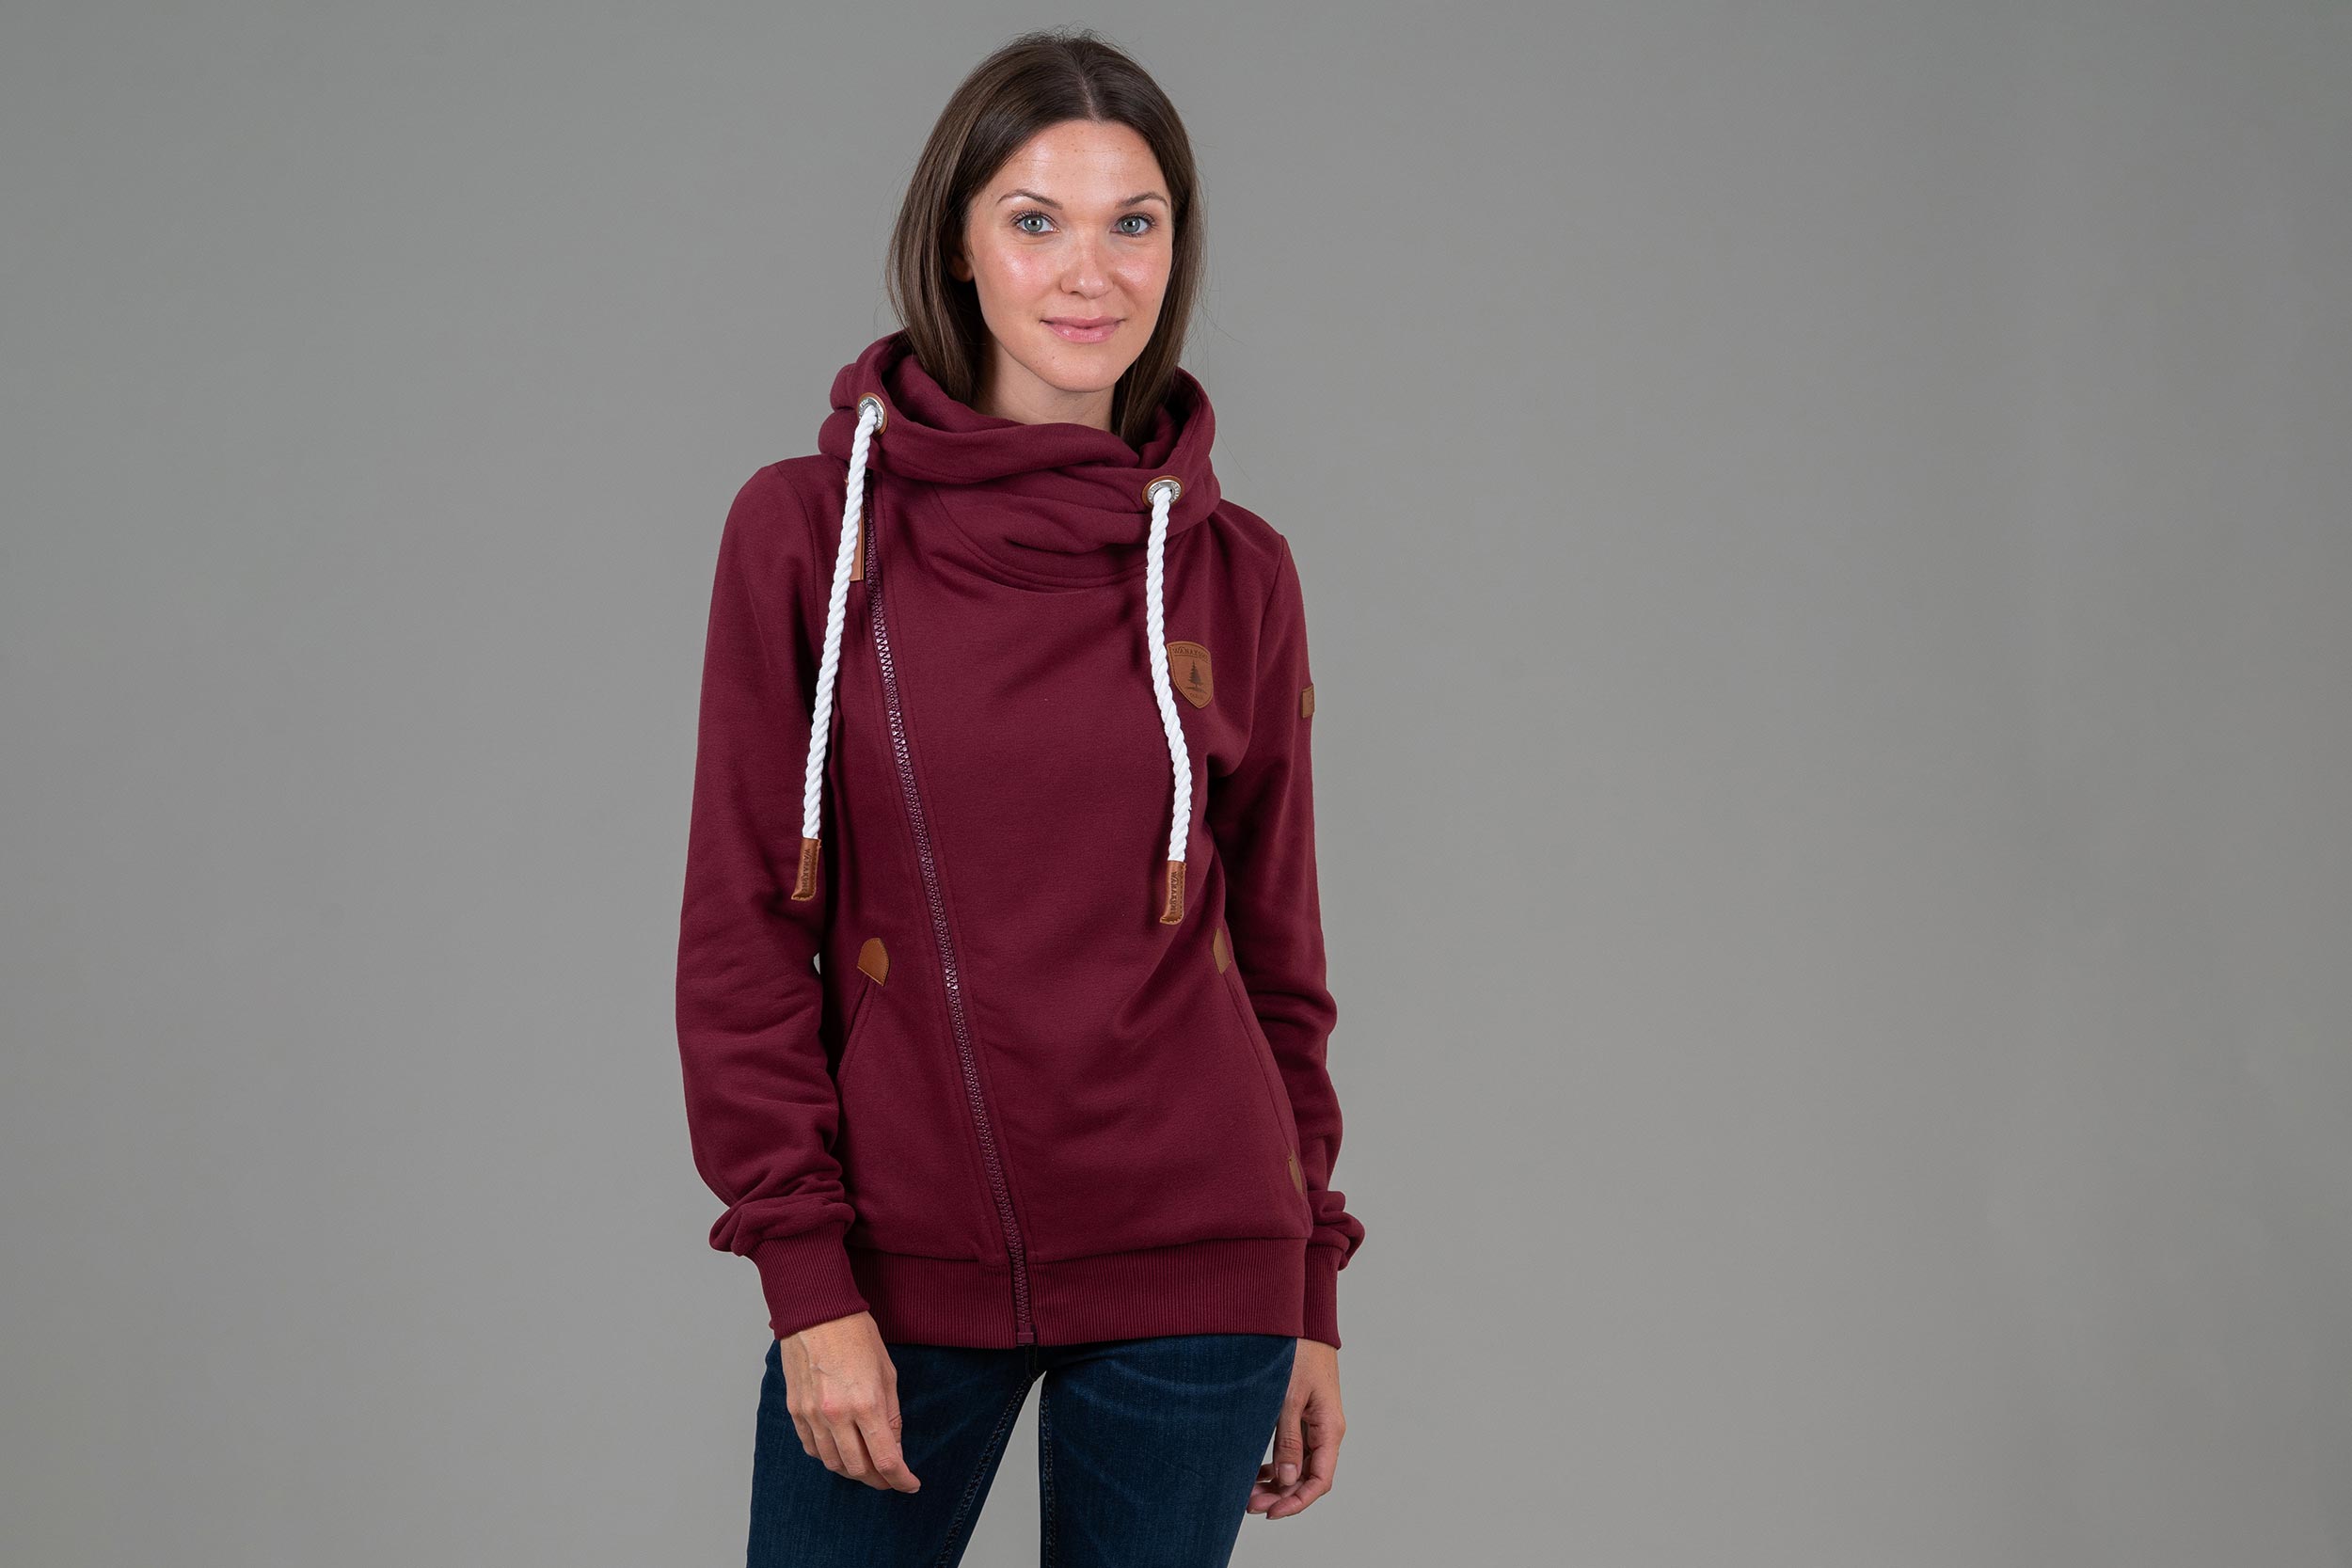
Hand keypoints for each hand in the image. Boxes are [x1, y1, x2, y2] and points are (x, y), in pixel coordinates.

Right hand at [778, 1312, 921, 1491]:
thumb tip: (893, 1448)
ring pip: (832, 1463)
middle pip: (858, 1469)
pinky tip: (840, 1451)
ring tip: (866, 1466)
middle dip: (878, 1480)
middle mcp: (836, 1415)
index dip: (900, 1480)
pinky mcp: (796, 1410)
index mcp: (865, 1404)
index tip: (910, 1484)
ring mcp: (812, 1415)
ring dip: (853, 1471)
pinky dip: (828, 1456)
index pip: (885, 1460)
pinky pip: (811, 1448)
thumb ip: (891, 1416)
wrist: (817, 1313)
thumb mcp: (887, 1373)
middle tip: (890, 1478)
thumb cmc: (856, 1335)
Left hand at [1250, 1337, 1342, 1517]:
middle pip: (1307, 1478)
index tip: (1271, 1513)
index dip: (1296, 1502)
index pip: (1319, 1481)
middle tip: (1249, 1506)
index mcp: (1329, 1429)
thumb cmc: (1298, 1354)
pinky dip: (1276, 1464)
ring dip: (1276, 1483)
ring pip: (1298, 1466)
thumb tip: (1286, 1479)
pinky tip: (1256, 1472)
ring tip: (1248, 1494)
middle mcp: (1325, 1431)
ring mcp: (1315, 1424)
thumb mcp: (1288, 1398)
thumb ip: (1288, 1440)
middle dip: (1281, 1496)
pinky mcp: (1303, 1415)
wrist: (1302, 1322)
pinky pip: (1293, 1449)